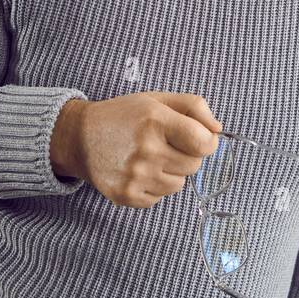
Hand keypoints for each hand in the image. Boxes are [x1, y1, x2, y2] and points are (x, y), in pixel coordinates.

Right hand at [50, 92, 221, 207]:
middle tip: (166, 145)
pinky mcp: (126, 196)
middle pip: (194, 165)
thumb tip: (218, 130)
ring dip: (171, 172)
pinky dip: (154, 187)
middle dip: (186, 155)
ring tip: (150, 158)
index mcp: (156, 121)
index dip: (208, 142)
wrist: (80, 137)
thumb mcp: (158, 99)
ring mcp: (135, 176)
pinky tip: (138, 171)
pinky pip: (159, 198)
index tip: (199, 139)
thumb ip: (193, 107)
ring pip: (179, 184)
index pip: (204, 143)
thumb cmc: (124, 116)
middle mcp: (146, 150)